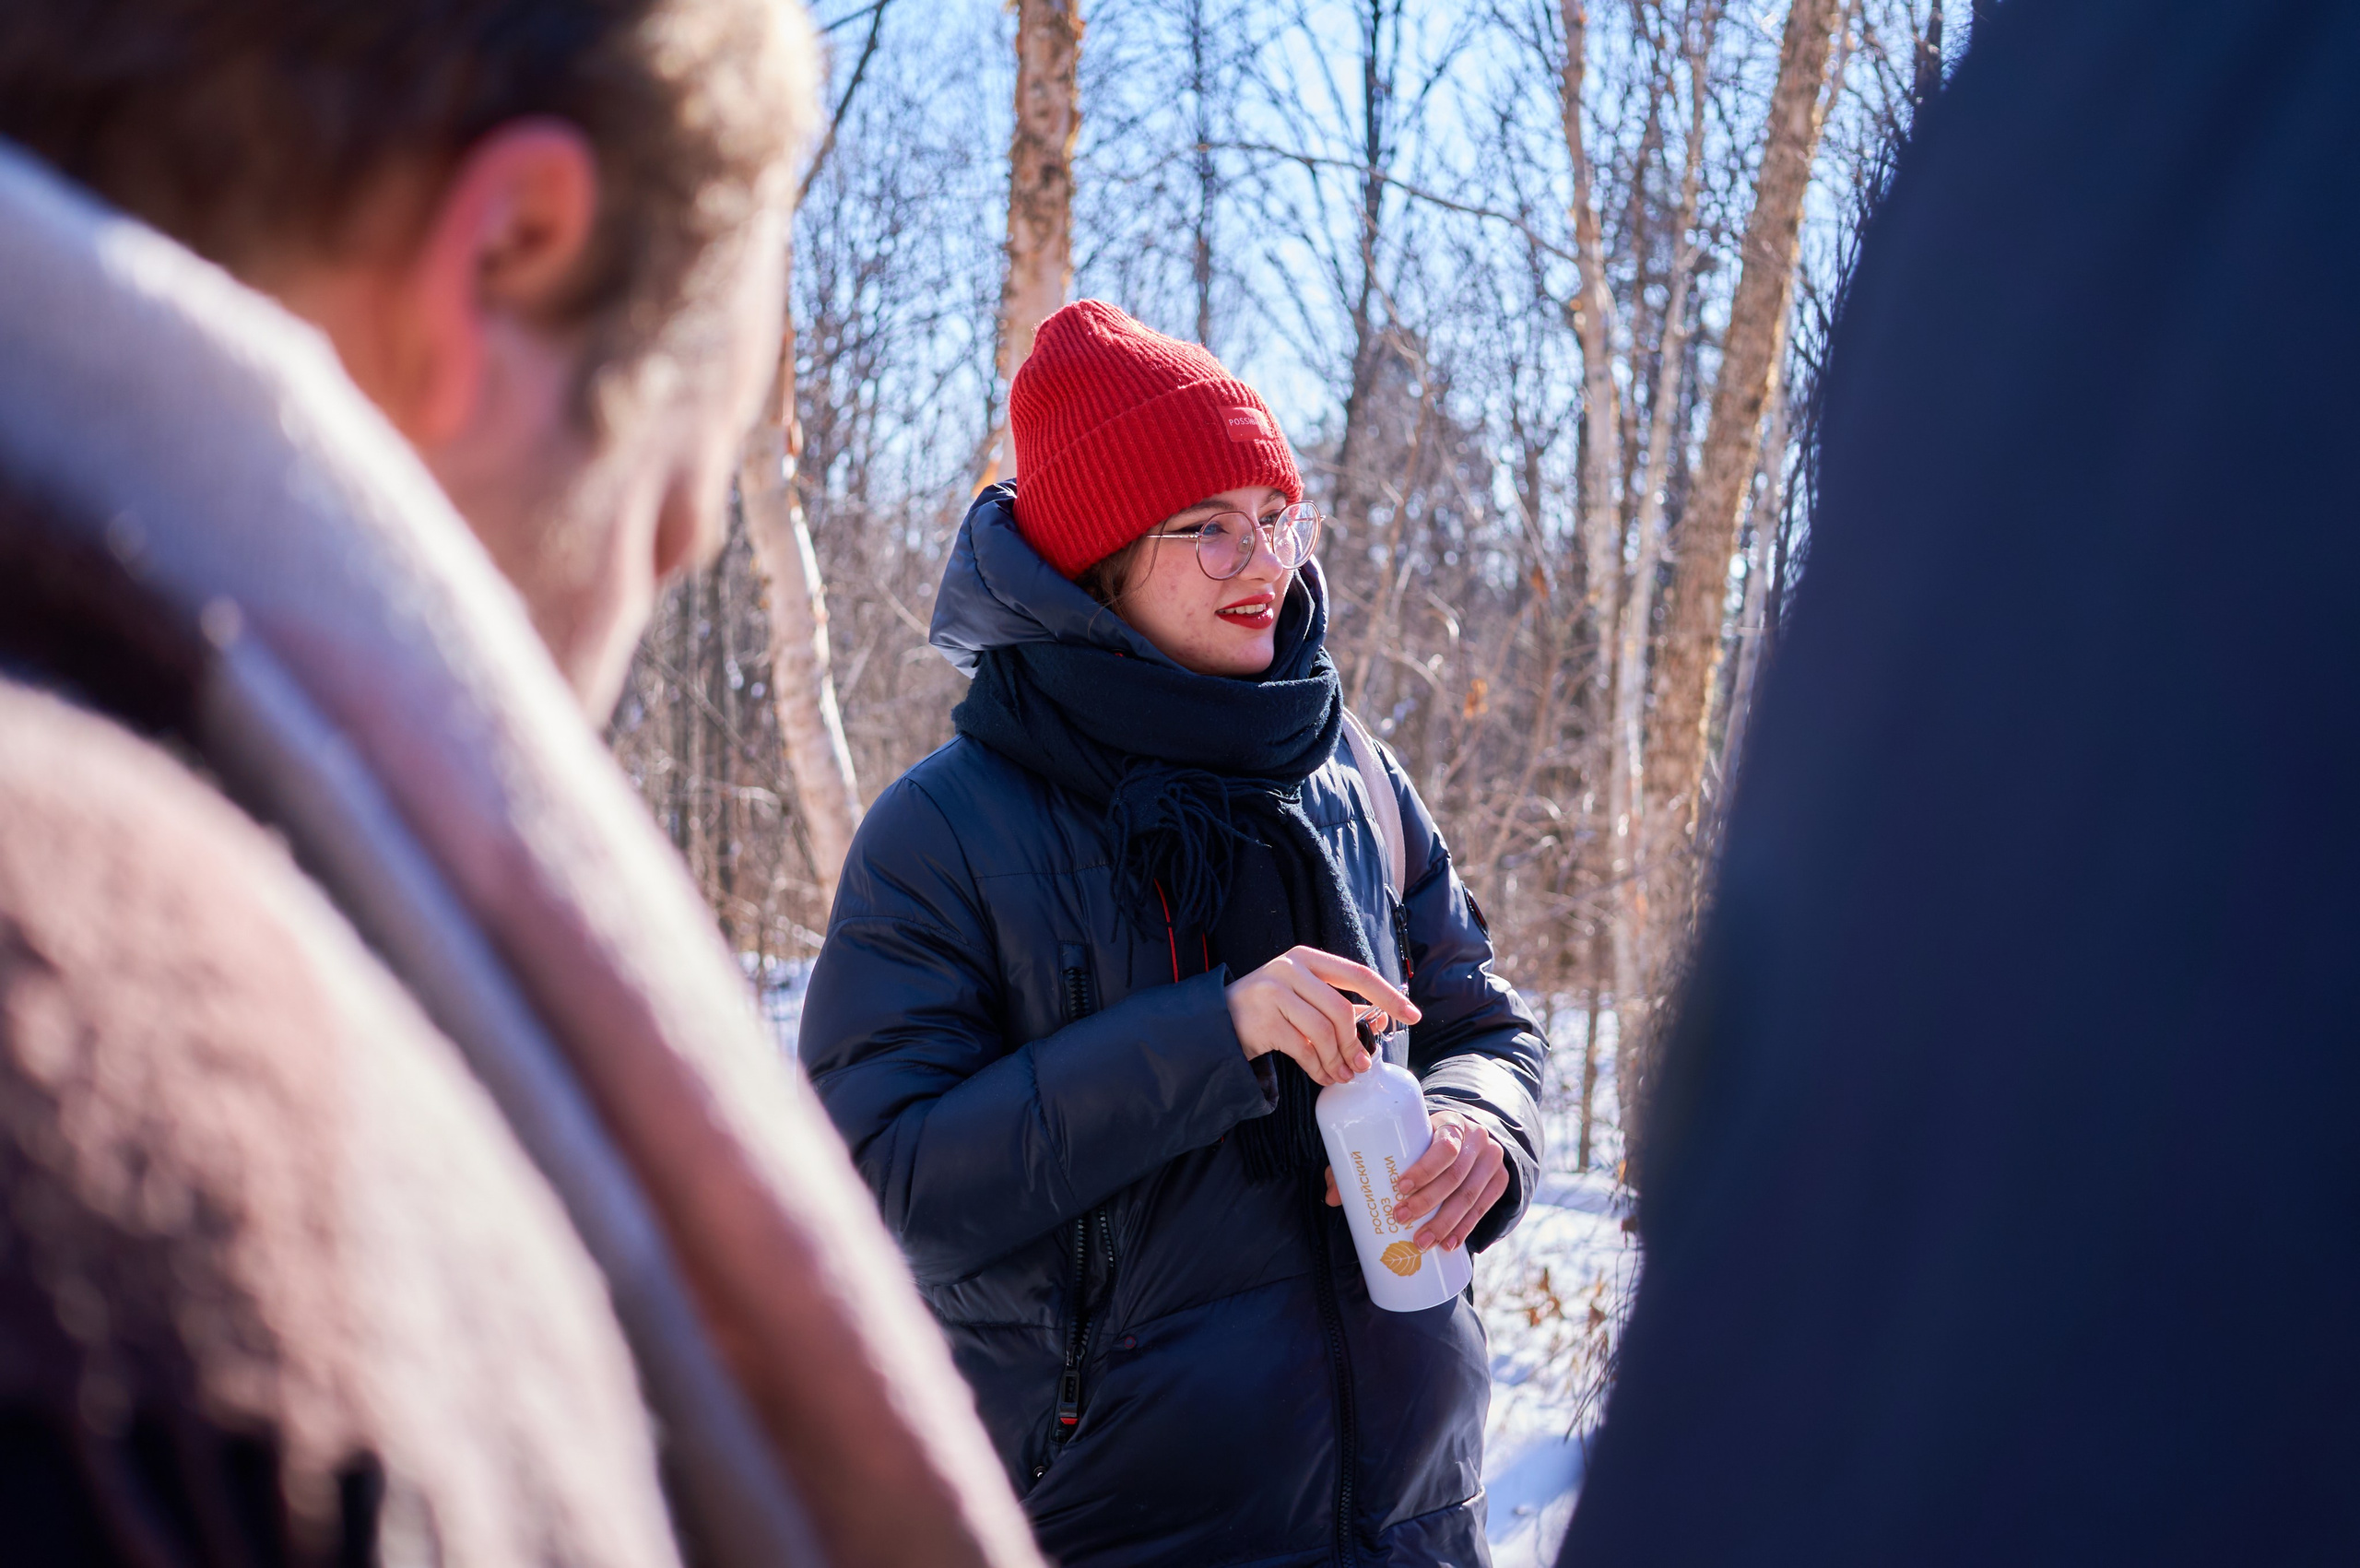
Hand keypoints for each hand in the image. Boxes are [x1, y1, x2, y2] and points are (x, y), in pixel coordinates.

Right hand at [1226, 945, 1419, 1086]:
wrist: (1217, 1020)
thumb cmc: (1268, 1009)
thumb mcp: (1304, 998)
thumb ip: (1340, 1007)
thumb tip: (1381, 1022)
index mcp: (1307, 958)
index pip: (1358, 974)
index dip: (1389, 996)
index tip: (1413, 1016)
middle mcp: (1290, 969)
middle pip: (1341, 1009)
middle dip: (1356, 1043)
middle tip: (1363, 1065)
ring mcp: (1273, 992)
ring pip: (1324, 1032)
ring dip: (1338, 1060)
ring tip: (1343, 1075)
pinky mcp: (1263, 1021)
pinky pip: (1304, 1050)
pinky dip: (1319, 1068)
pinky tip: (1323, 1076)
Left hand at [1376, 1109, 1505, 1251]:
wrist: (1469, 1136)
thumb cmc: (1426, 1140)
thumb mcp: (1407, 1138)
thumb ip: (1369, 1161)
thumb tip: (1333, 1196)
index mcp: (1450, 1122)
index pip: (1443, 1146)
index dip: (1424, 1169)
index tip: (1400, 1187)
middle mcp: (1476, 1138)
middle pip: (1455, 1175)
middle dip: (1428, 1202)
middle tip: (1402, 1219)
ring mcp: (1492, 1160)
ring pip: (1470, 1196)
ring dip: (1445, 1223)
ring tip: (1422, 1241)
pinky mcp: (1500, 1180)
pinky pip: (1483, 1208)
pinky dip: (1465, 1228)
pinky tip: (1449, 1243)